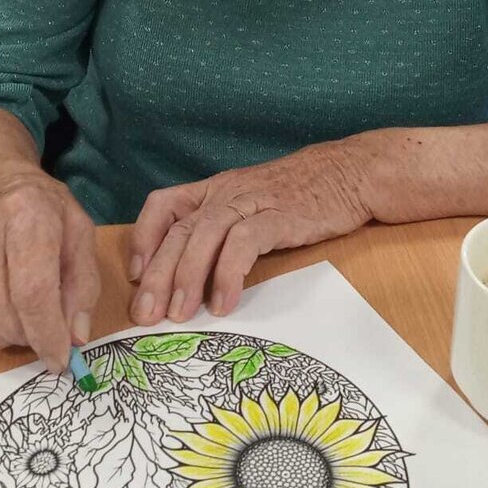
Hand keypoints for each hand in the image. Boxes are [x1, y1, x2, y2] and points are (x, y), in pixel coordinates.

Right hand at [0, 168, 99, 370]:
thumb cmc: (46, 210)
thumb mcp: (81, 234)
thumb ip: (84, 284)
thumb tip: (75, 338)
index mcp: (28, 216)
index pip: (32, 291)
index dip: (47, 333)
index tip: (60, 360)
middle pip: (5, 313)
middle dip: (33, 337)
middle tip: (49, 331)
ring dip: (12, 334)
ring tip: (28, 313)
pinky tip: (3, 305)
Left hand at [128, 140, 372, 324]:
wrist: (351, 173)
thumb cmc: (301, 196)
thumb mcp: (252, 206)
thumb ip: (224, 233)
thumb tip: (193, 278)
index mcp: (215, 191)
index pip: (163, 205)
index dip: (143, 238)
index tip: (136, 277)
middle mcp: (226, 194)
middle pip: (179, 231)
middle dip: (158, 275)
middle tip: (144, 315)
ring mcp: (251, 202)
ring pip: (205, 235)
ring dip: (187, 278)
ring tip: (179, 315)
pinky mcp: (279, 215)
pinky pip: (244, 243)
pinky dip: (229, 274)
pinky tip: (224, 303)